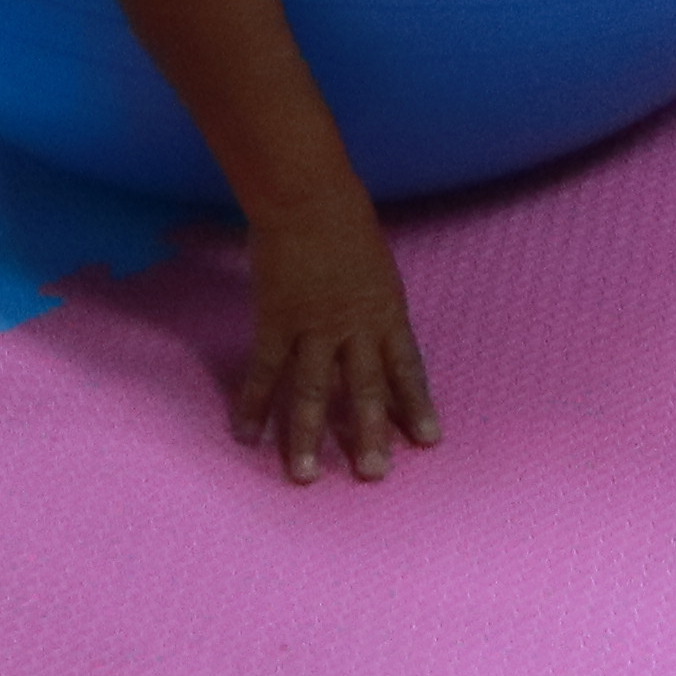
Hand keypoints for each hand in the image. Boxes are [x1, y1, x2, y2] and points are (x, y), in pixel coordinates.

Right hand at [231, 207, 438, 483]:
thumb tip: (379, 337)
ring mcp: (314, 327)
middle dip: (371, 434)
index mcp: (387, 311)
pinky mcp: (275, 322)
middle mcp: (355, 326)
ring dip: (308, 436)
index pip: (408, 367)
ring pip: (313, 391)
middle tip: (376, 475)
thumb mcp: (378, 270)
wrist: (309, 198)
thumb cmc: (346, 225)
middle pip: (366, 389)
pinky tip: (246, 436)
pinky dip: (253, 404)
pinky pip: (264, 372)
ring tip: (306, 477)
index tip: (429, 440)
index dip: (417, 404)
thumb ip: (377, 308)